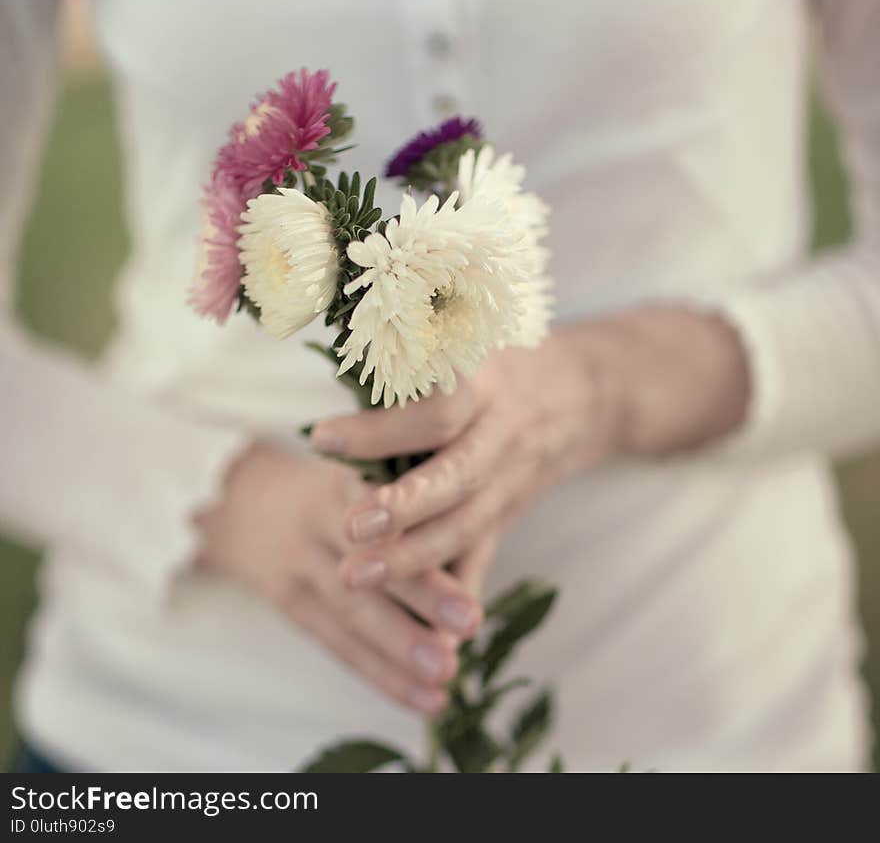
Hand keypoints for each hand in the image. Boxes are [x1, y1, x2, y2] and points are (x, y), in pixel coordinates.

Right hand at [192, 442, 483, 713]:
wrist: (236, 495)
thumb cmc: (332, 485)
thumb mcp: (363, 471)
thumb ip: (414, 506)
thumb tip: (478, 562)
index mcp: (345, 479)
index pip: (384, 511)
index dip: (419, 540)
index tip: (463, 571)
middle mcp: (318, 516)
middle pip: (368, 559)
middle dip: (421, 593)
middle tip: (469, 621)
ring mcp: (297, 561)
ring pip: (350, 609)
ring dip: (399, 646)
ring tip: (445, 672)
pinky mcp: (288, 598)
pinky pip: (336, 641)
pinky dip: (381, 673)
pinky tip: (423, 698)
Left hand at [310, 305, 749, 587]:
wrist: (594, 390)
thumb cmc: (514, 351)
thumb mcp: (479, 325)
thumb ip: (425, 325)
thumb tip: (347, 304)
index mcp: (491, 384)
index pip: (434, 410)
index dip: (380, 425)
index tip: (319, 434)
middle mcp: (505, 437)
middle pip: (455, 481)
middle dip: (402, 509)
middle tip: (346, 530)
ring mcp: (513, 481)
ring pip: (465, 528)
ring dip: (411, 560)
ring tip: (351, 578)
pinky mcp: (512, 510)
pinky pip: (483, 553)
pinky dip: (455, 591)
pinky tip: (425, 631)